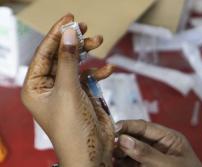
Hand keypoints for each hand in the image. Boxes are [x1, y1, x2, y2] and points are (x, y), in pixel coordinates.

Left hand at [21, 14, 113, 166]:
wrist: (92, 152)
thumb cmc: (72, 128)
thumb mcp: (68, 91)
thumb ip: (68, 61)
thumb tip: (68, 34)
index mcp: (35, 87)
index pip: (44, 53)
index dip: (56, 34)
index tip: (69, 19)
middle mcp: (49, 87)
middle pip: (60, 55)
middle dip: (73, 41)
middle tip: (85, 27)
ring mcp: (67, 90)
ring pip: (75, 63)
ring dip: (88, 53)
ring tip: (99, 40)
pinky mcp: (83, 95)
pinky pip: (89, 77)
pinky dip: (99, 72)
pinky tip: (108, 70)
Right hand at [114, 120, 201, 166]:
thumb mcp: (168, 164)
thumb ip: (146, 153)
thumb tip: (123, 139)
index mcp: (169, 138)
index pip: (145, 126)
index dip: (128, 126)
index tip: (113, 129)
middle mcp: (159, 145)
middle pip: (136, 138)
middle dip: (122, 140)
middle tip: (108, 144)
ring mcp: (153, 157)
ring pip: (132, 151)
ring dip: (120, 153)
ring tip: (108, 155)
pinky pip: (133, 163)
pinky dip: (123, 163)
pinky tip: (114, 163)